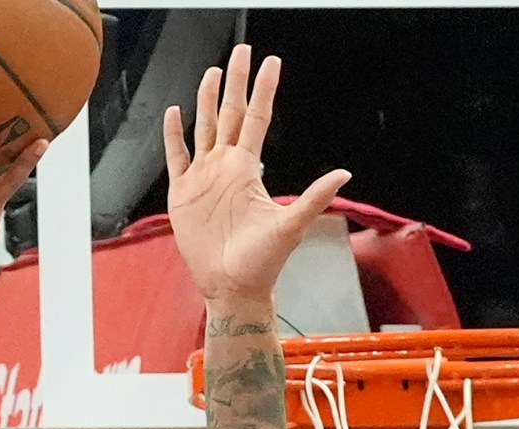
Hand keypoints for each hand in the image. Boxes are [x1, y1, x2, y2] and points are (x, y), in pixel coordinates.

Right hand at [162, 46, 350, 308]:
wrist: (231, 286)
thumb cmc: (262, 262)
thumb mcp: (291, 226)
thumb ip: (313, 197)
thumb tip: (344, 174)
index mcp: (249, 170)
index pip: (257, 119)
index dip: (263, 91)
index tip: (271, 63)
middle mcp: (226, 167)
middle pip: (229, 114)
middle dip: (234, 83)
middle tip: (240, 52)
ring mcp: (203, 178)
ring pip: (203, 128)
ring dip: (205, 100)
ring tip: (211, 72)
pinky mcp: (182, 193)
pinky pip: (176, 157)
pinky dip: (174, 135)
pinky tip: (175, 113)